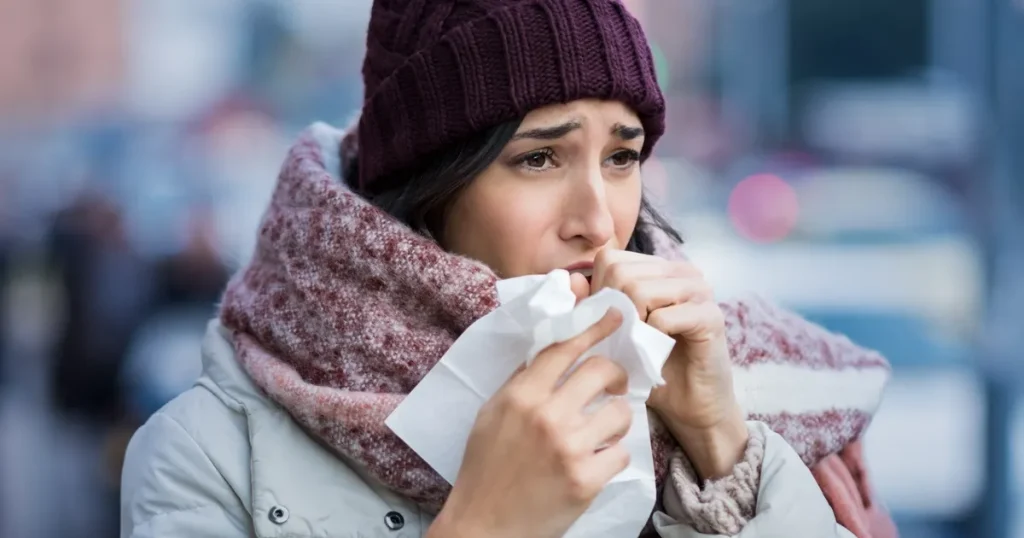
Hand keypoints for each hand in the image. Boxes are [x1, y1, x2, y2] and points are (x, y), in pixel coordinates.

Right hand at [431, 309, 631, 537]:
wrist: (484, 525)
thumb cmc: (485, 468)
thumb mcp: (492, 414)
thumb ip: (522, 382)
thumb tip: (554, 351)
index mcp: (521, 396)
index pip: (565, 348)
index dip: (594, 327)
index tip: (615, 316)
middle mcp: (546, 416)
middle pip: (601, 371)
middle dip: (615, 376)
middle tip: (613, 386)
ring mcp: (569, 448)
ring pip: (620, 413)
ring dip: (616, 420)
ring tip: (602, 432)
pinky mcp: (586, 480)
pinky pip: (621, 453)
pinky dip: (612, 457)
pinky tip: (595, 463)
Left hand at [591, 248, 747, 479]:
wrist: (690, 406)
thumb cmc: (650, 367)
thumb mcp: (612, 333)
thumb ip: (592, 305)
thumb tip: (573, 280)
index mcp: (658, 268)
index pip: (611, 259)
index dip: (599, 293)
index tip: (608, 324)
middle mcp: (682, 270)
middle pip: (621, 273)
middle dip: (612, 311)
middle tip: (624, 340)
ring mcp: (699, 290)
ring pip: (639, 290)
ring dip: (630, 326)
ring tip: (638, 346)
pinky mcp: (710, 315)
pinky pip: (662, 317)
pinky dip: (650, 340)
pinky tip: (657, 352)